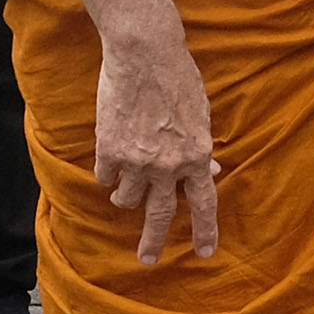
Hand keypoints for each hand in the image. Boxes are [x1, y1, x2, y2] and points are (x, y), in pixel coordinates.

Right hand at [95, 26, 220, 262]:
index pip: (205, 202)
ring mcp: (137, 159)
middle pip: (161, 213)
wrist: (144, 53)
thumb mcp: (201, 113)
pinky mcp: (109, 149)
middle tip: (147, 260)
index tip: (205, 253)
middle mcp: (168, 164)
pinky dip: (107, 172)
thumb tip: (208, 169)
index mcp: (196, 155)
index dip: (206, 230)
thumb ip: (201, 146)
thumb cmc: (178, 76)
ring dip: (125, 197)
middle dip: (153, 241)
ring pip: (127, 198)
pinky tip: (109, 161)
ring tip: (122, 192)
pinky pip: (105, 176)